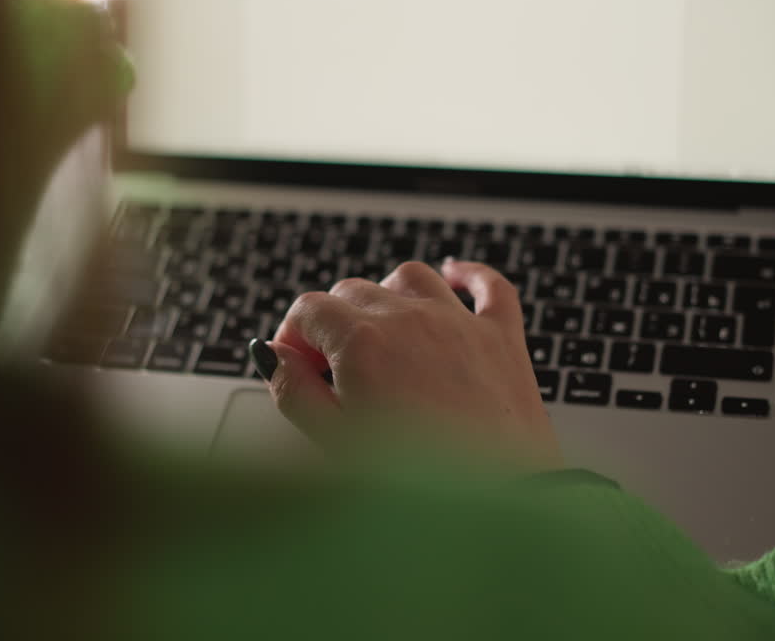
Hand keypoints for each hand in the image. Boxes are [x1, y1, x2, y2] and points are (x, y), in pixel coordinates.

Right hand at [258, 259, 560, 468]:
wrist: (499, 499)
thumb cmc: (415, 480)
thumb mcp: (333, 442)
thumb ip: (294, 392)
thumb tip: (272, 356)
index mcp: (362, 342)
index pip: (308, 309)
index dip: (293, 336)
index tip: (296, 366)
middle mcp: (410, 318)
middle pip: (353, 291)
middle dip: (334, 323)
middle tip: (334, 371)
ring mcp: (459, 323)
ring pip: (411, 278)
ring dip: (388, 295)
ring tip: (380, 329)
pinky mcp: (502, 338)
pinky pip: (488, 286)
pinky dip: (469, 276)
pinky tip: (456, 274)